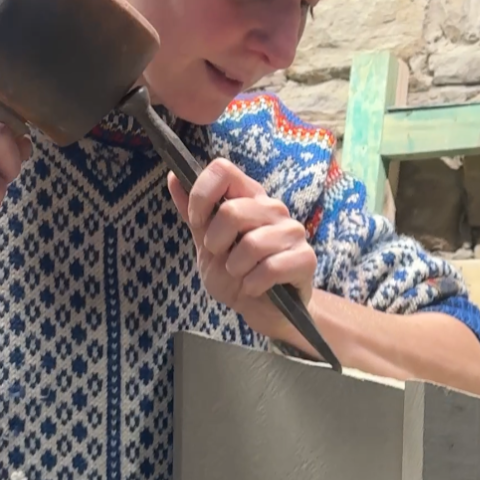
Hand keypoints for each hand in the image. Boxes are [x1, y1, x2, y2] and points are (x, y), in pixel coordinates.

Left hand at [166, 158, 316, 339]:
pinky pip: (270, 268)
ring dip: (236, 269)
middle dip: (216, 243)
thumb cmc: (236, 272)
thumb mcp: (207, 243)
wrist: (263, 309)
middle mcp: (273, 208)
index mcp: (248, 196)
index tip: (197, 221)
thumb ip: (193, 213)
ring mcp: (293, 231)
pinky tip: (255, 287)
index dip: (202, 195)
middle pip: (232, 211)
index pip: (223, 170)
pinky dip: (253, 284)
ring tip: (241, 274)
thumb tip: (173, 176)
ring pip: (252, 244)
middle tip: (222, 257)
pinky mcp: (306, 258)